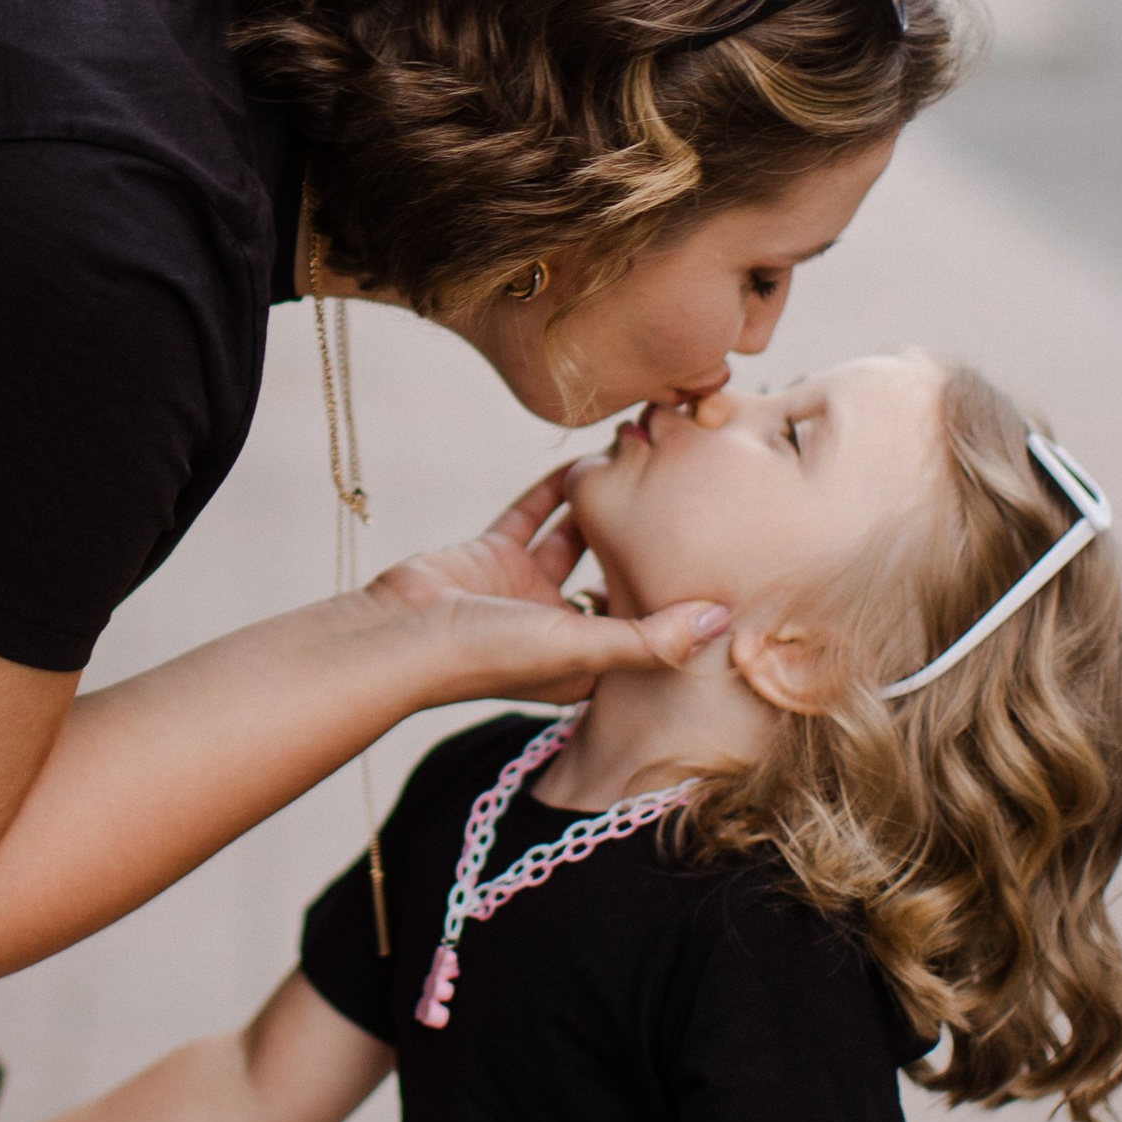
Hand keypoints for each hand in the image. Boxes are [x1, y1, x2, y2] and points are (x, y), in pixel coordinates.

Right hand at [367, 466, 725, 706]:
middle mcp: (561, 627)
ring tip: (645, 468)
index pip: (645, 629)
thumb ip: (651, 638)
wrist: (397, 634)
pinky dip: (557, 487)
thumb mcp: (582, 650)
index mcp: (586, 663)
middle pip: (617, 576)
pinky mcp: (494, 553)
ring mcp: (526, 587)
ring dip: (606, 507)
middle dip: (649, 543)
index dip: (679, 599)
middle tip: (692, 499)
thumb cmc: (487, 656)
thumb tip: (723, 618)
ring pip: (578, 538)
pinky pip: (536, 513)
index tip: (723, 561)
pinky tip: (588, 458)